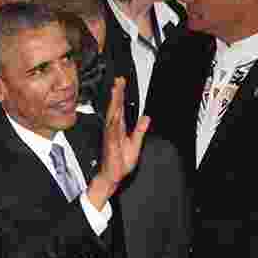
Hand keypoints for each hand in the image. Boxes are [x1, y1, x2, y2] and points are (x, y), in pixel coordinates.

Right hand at [87, 77, 150, 208]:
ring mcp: (111, 137)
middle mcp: (113, 130)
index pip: (120, 109)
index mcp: (118, 129)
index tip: (121, 83)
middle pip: (115, 108)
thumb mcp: (135, 144)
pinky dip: (113, 122)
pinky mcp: (111, 145)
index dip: (121, 95)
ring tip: (116, 92)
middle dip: (117, 94)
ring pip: (113, 116)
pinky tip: (115, 113)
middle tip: (118, 81)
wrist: (112, 177)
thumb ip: (140, 130)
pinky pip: (112, 132)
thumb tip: (145, 118)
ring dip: (114, 104)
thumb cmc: (120, 163)